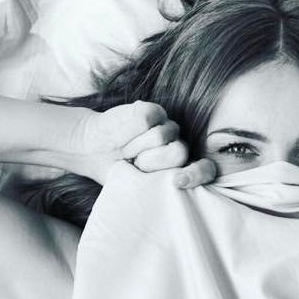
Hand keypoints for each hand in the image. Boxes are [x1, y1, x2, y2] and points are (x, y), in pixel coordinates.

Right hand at [69, 100, 214, 186]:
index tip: (178, 181)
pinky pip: (147, 119)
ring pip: (161, 135)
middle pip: (179, 152)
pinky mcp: (155, 111)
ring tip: (126, 152)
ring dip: (137, 148)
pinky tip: (123, 136)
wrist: (93, 151)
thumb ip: (160, 187)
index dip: (195, 174)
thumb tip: (177, 181)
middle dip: (152, 162)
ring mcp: (168, 128)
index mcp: (181, 170)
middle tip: (135, 165)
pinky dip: (130, 130)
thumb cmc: (118, 173)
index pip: (205, 170)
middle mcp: (179, 148)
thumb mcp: (138, 188)